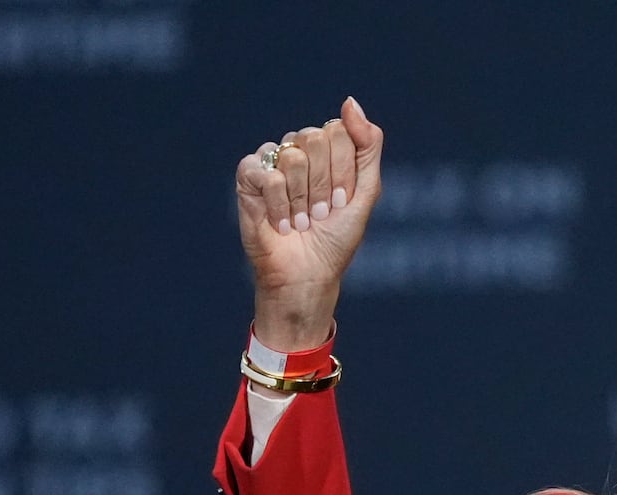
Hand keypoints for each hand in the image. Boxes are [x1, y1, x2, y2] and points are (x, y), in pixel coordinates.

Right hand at [235, 96, 382, 349]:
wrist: (309, 273)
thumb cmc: (337, 237)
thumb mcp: (367, 192)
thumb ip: (368, 145)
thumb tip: (349, 101)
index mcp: (329, 149)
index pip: (340, 133)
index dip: (344, 172)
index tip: (341, 201)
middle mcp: (300, 149)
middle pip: (316, 138)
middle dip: (324, 184)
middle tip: (320, 212)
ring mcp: (273, 161)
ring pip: (293, 157)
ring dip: (303, 199)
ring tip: (301, 220)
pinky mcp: (248, 177)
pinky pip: (267, 174)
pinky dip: (279, 205)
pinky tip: (281, 223)